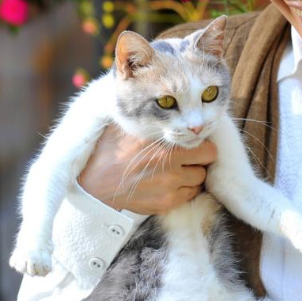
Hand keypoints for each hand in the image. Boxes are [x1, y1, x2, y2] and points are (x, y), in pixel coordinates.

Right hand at [78, 124, 216, 214]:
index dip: (202, 141)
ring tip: (179, 167)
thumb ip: (148, 114)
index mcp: (164, 147)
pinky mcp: (165, 204)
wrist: (94, 186)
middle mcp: (171, 168)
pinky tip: (172, 181)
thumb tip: (159, 96)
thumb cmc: (110, 151)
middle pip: (207, 161)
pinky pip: (189, 195)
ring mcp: (170, 188)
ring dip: (193, 173)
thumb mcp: (126, 125)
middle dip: (201, 156)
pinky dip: (185, 188)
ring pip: (200, 179)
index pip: (206, 145)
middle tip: (190, 153)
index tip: (194, 140)